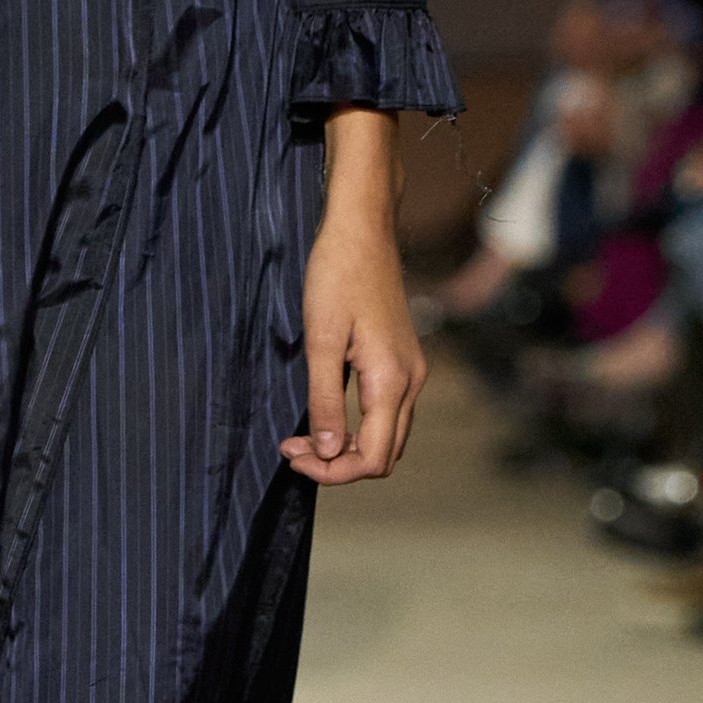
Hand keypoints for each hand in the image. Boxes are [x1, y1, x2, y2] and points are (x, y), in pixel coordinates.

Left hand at [283, 108, 426, 486]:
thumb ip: (324, 400)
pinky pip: (388, 413)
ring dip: (348, 446)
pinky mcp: (403, 360)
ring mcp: (411, 370)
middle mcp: (411, 381)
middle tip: (292, 448)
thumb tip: (330, 452)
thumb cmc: (337, 276)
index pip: (373, 457)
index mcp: (391, 380)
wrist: (362, 230)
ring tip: (304, 436)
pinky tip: (326, 414)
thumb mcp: (320, 340)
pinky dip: (359, 426)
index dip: (333, 471)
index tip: (292, 455)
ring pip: (388, 435)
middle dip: (338, 463)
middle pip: (385, 454)